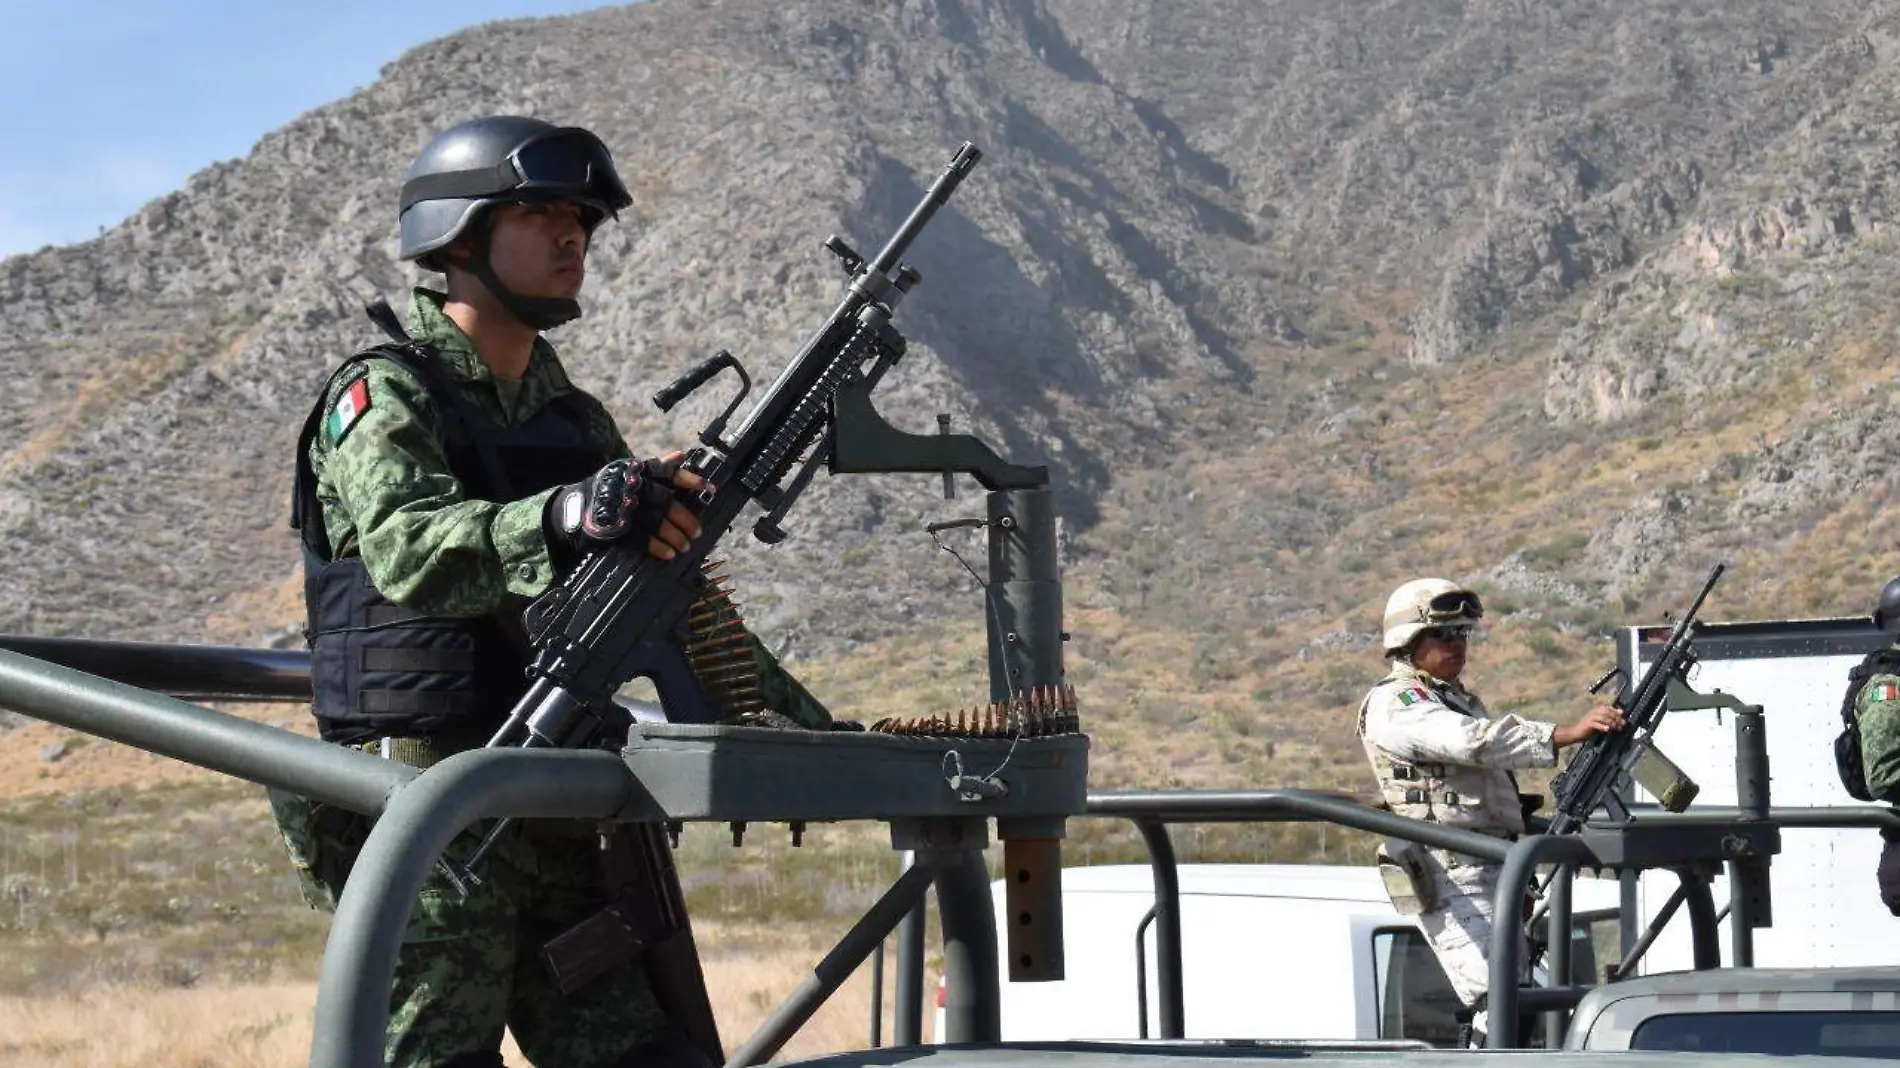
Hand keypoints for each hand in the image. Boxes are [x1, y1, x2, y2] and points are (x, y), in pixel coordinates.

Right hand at [548, 452, 710, 561]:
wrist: (574, 505)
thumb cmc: (612, 487)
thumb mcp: (631, 471)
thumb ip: (657, 466)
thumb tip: (681, 455)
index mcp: (639, 470)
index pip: (668, 472)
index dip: (690, 480)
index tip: (708, 489)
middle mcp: (633, 486)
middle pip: (667, 502)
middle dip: (685, 519)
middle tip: (697, 532)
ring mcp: (624, 506)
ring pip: (657, 521)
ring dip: (675, 536)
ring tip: (685, 546)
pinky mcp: (615, 526)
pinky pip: (641, 538)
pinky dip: (657, 547)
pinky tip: (668, 554)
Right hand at [1554, 704, 1625, 747]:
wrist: (1576, 732)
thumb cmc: (1589, 728)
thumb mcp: (1600, 721)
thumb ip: (1609, 717)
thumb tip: (1621, 712)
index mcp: (1596, 710)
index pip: (1608, 708)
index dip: (1616, 712)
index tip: (1622, 717)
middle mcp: (1593, 712)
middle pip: (1607, 712)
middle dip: (1616, 718)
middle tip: (1622, 724)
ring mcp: (1590, 717)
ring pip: (1603, 717)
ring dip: (1611, 723)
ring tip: (1616, 728)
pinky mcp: (1588, 724)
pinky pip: (1596, 724)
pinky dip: (1603, 726)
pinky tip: (1607, 729)